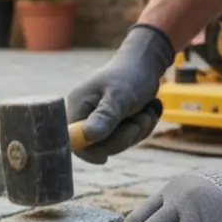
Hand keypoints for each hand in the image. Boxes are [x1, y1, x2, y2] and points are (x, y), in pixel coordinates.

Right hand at [66, 24, 174, 163]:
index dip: (88, 152)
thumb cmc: (132, 75)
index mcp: (78, 106)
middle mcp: (85, 114)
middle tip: (140, 119)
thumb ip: (105, 117)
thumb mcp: (120, 96)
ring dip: (137, 131)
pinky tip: (146, 113)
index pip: (74, 140)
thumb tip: (88, 136)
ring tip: (146, 111)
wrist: (147, 63)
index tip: (104, 159)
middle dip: (124, 137)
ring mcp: (100, 119)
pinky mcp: (114, 122)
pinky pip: (126, 138)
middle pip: (98, 146)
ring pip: (116, 143)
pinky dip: (140, 128)